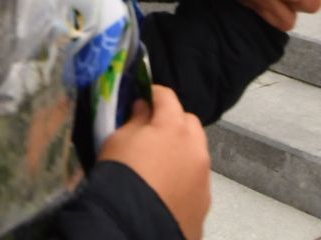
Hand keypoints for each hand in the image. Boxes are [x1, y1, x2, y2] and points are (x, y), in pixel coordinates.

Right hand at [98, 86, 209, 239]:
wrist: (131, 227)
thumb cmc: (120, 176)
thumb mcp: (117, 141)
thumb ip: (135, 120)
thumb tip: (144, 109)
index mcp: (174, 127)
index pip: (168, 97)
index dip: (154, 93)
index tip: (142, 97)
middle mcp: (196, 149)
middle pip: (189, 123)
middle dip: (173, 122)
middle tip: (152, 131)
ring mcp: (203, 178)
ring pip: (196, 153)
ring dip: (182, 151)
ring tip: (160, 164)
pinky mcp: (204, 204)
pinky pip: (196, 181)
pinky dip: (184, 178)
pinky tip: (167, 188)